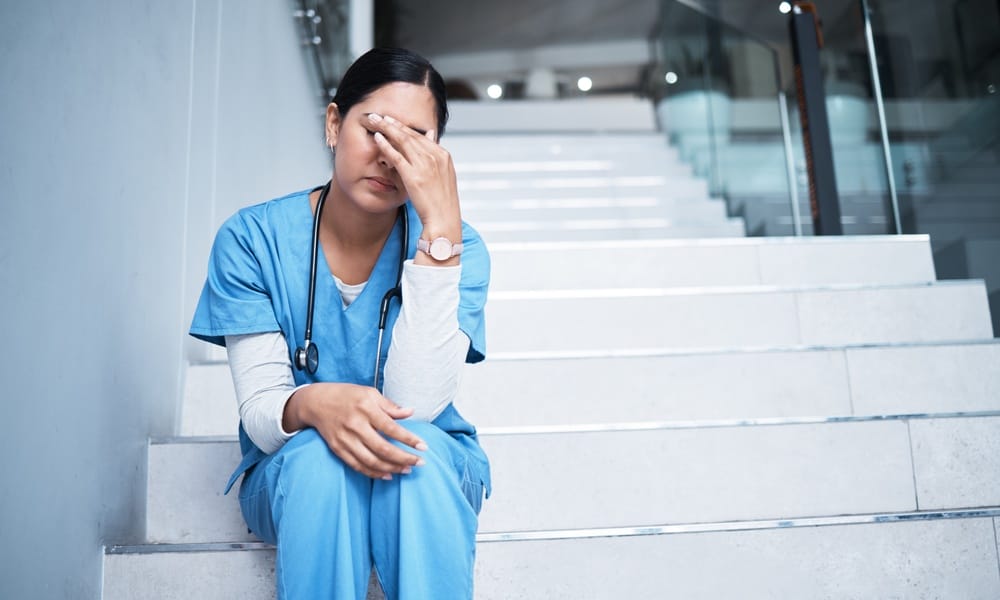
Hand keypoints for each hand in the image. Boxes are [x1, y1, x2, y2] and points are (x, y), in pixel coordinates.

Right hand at [283, 382, 427, 479]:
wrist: (315, 402)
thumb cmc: (346, 395)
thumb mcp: (369, 393)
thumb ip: (390, 406)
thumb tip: (410, 412)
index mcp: (366, 408)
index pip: (392, 428)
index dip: (409, 439)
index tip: (423, 447)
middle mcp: (355, 425)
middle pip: (383, 448)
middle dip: (404, 458)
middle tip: (420, 463)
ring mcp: (345, 439)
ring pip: (371, 461)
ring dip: (391, 468)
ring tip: (407, 470)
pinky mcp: (338, 449)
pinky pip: (358, 466)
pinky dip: (374, 473)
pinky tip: (388, 475)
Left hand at [367, 113, 461, 238]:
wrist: (444, 220)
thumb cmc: (442, 202)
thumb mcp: (444, 175)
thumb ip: (435, 156)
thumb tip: (431, 135)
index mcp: (443, 155)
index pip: (421, 136)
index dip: (404, 127)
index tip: (392, 121)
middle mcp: (435, 156)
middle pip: (410, 135)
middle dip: (392, 123)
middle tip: (378, 116)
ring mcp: (424, 165)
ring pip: (402, 140)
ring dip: (386, 128)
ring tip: (374, 121)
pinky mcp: (413, 176)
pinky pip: (396, 156)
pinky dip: (386, 145)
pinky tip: (377, 138)